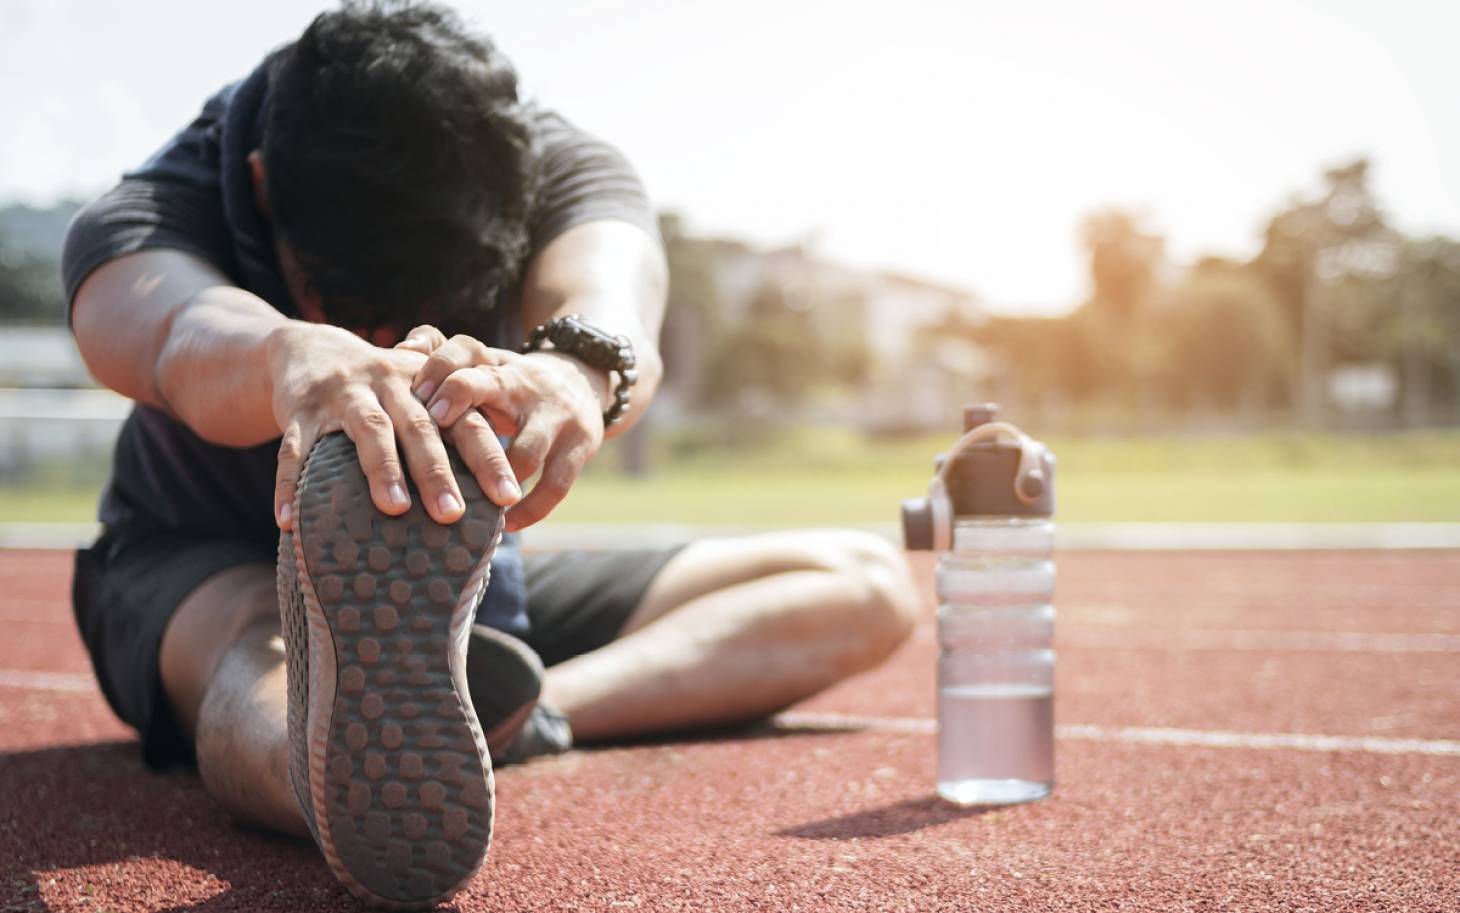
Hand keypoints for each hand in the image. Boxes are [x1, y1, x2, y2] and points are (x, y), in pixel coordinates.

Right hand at [266, 322, 519, 530]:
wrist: (310, 348)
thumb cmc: (383, 388)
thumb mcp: (420, 395)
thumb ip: (456, 428)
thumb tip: (503, 495)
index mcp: (426, 388)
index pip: (465, 422)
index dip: (489, 458)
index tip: (510, 497)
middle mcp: (390, 385)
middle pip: (418, 427)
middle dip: (436, 471)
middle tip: (452, 513)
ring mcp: (344, 396)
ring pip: (368, 431)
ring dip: (382, 469)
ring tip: (395, 508)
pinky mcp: (301, 410)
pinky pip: (295, 449)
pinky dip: (290, 485)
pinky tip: (289, 521)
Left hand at [396, 325, 606, 531]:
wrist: (584, 381)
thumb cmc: (511, 384)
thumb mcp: (484, 365)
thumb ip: (441, 355)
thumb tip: (401, 348)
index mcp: (495, 364)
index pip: (465, 349)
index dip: (440, 368)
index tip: (417, 396)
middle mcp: (523, 384)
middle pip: (488, 384)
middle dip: (461, 399)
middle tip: (436, 427)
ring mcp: (555, 415)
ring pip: (526, 449)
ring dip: (497, 477)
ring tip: (466, 504)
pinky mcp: (580, 445)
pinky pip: (557, 484)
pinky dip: (532, 509)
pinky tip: (508, 524)